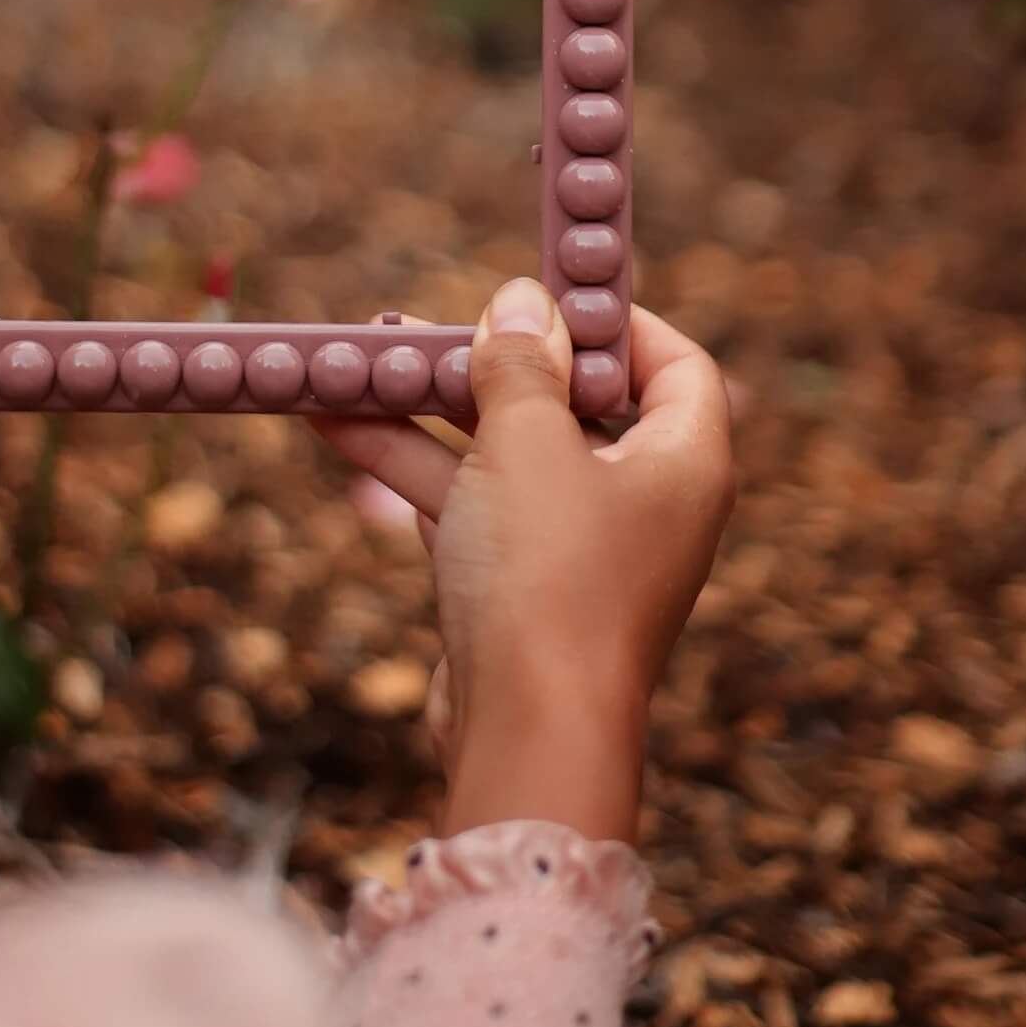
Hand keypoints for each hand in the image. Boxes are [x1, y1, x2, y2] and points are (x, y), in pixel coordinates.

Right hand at [316, 280, 734, 843]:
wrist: (523, 734)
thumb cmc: (549, 578)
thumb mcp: (528, 443)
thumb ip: (521, 365)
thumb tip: (522, 301)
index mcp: (683, 462)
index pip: (673, 363)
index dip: (613, 321)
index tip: (546, 292)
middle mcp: (642, 505)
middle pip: (568, 406)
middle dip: (484, 363)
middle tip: (417, 322)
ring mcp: (579, 554)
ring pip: (501, 458)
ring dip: (425, 413)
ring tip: (346, 366)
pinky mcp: (520, 593)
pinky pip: (469, 510)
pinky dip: (413, 472)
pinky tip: (342, 430)